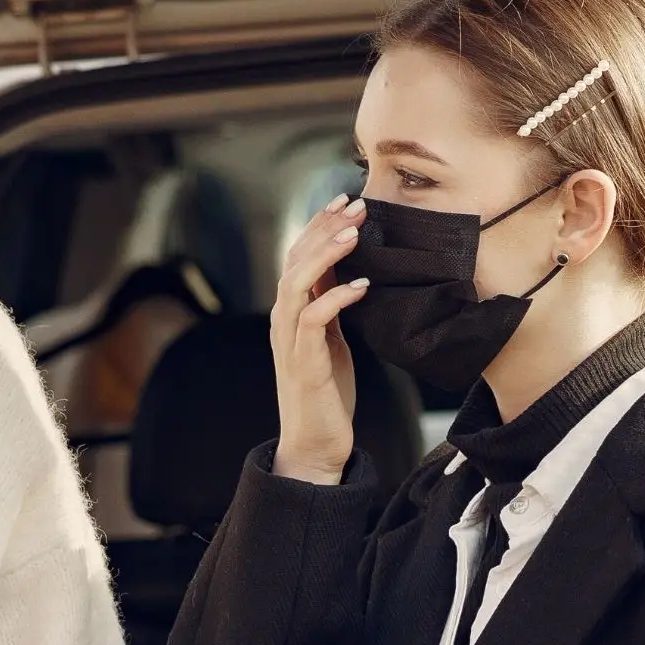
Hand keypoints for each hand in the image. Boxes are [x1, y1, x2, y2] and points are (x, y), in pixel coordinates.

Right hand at [267, 195, 367, 484]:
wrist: (315, 444)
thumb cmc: (326, 393)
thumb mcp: (331, 340)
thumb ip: (330, 306)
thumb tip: (347, 271)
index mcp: (290, 312)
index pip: (299, 255)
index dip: (319, 224)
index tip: (345, 200)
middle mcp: (283, 320)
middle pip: (295, 260)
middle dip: (325, 229)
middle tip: (355, 206)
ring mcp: (289, 341)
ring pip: (296, 282)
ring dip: (326, 255)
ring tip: (354, 234)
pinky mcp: (303, 362)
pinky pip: (313, 320)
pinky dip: (336, 298)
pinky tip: (361, 286)